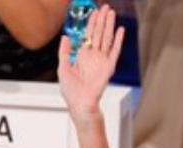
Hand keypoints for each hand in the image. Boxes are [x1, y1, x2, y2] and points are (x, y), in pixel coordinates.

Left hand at [57, 5, 124, 123]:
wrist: (80, 103)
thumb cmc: (71, 90)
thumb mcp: (62, 67)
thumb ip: (64, 52)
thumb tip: (65, 37)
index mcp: (82, 56)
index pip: (88, 35)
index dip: (91, 23)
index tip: (94, 12)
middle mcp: (93, 56)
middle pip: (98, 34)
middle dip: (102, 20)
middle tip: (105, 7)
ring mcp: (102, 61)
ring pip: (106, 39)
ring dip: (109, 26)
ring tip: (111, 13)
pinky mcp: (109, 67)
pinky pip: (114, 51)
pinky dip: (118, 41)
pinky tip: (120, 30)